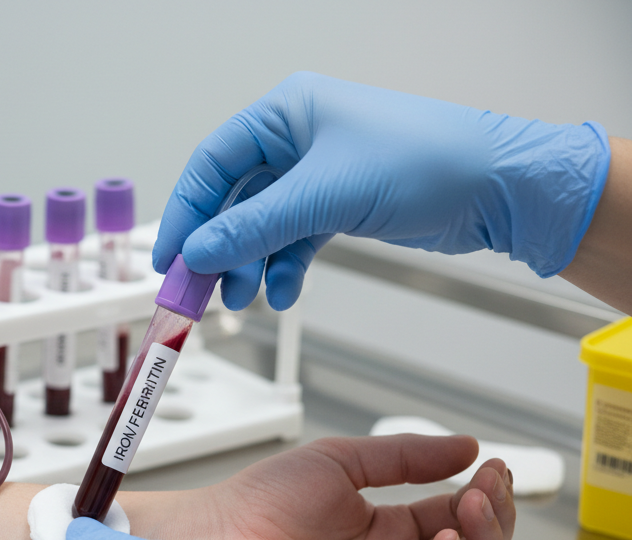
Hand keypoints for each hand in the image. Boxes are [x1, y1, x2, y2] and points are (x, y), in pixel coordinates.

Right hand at [152, 72, 609, 309]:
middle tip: (195, 290)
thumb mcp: (325, 196)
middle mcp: (299, 138)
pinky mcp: (340, 205)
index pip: (213, 162)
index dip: (186, 212)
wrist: (500, 188)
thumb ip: (254, 227)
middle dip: (216, 247)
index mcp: (288, 112)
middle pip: (233, 198)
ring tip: (243, 298)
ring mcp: (319, 174)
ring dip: (248, 264)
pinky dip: (283, 268)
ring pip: (261, 225)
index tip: (169, 258)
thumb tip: (198, 253)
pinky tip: (284, 292)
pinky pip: (292, 240)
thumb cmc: (429, 161)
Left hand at [162, 434, 514, 539]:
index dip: (482, 494)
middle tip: (489, 485)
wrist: (219, 537)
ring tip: (472, 504)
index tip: (492, 465)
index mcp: (389, 529)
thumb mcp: (341, 461)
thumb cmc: (261, 501)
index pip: (456, 516)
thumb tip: (467, 445)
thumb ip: (404, 456)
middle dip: (492, 518)